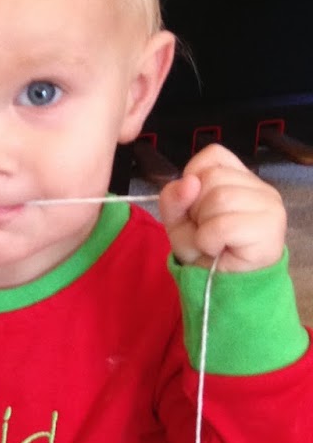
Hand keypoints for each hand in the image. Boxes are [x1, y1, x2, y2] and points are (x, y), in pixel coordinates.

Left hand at [158, 143, 285, 271]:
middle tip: (207, 230)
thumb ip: (173, 198)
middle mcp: (260, 186)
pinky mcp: (269, 227)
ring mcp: (269, 205)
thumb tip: (188, 181)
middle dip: (196, 209)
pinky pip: (222, 225)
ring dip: (203, 227)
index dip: (193, 179)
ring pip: (218, 198)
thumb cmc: (205, 250)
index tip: (196, 207)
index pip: (213, 155)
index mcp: (240, 178)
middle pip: (212, 178)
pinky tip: (218, 249)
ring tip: (214, 241)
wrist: (222, 287)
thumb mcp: (177, 221)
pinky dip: (209, 241)